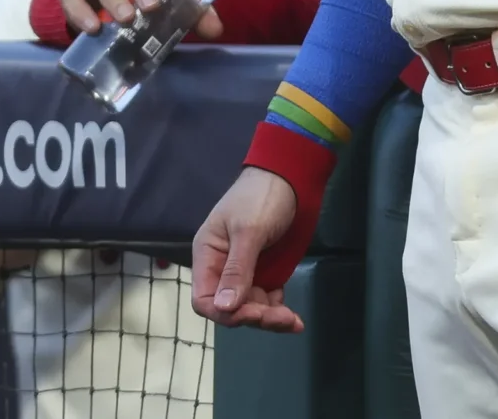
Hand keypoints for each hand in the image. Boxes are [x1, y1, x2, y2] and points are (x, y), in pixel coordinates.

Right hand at [193, 168, 304, 332]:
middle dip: (254, 316)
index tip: (252, 314)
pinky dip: (277, 309)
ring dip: (269, 317)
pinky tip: (293, 317)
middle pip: (230, 307)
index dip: (224, 313)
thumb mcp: (249, 231)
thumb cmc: (262, 197)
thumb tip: (224, 308)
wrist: (291, 176)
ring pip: (250, 307)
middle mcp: (222, 268)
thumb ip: (237, 269)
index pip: (204, 299)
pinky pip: (265, 299)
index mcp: (208, 256)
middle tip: (284, 318)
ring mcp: (245, 271)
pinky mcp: (265, 271)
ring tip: (293, 321)